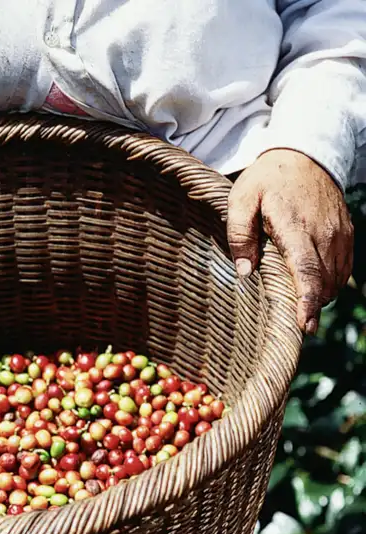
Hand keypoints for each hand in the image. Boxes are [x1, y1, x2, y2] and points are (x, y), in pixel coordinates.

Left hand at [227, 148, 353, 334]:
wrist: (304, 155)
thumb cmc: (267, 179)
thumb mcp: (241, 200)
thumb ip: (239, 234)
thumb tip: (245, 272)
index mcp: (296, 227)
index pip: (306, 270)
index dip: (307, 301)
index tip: (304, 325)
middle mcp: (325, 234)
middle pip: (324, 282)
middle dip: (311, 306)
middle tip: (295, 324)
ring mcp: (340, 235)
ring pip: (336, 279)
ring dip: (320, 295)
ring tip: (301, 305)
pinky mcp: (347, 234)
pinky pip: (343, 269)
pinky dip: (330, 282)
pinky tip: (313, 286)